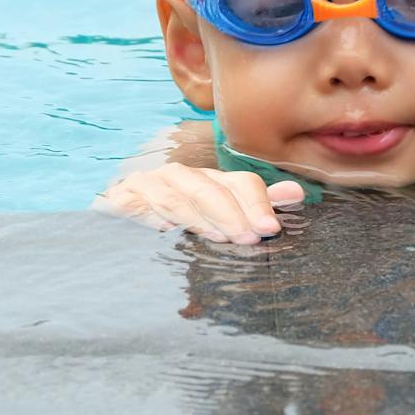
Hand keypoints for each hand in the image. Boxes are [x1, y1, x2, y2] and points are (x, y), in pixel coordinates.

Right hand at [94, 163, 303, 242]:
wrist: (118, 221)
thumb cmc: (176, 221)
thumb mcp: (219, 212)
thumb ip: (254, 203)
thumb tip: (296, 193)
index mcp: (207, 180)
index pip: (237, 183)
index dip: (255, 203)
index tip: (270, 229)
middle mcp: (179, 177)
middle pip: (210, 189)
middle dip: (231, 212)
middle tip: (249, 236)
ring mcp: (148, 187)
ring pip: (177, 198)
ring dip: (199, 217)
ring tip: (219, 236)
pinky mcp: (119, 201)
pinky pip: (137, 206)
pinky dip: (152, 215)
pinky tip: (165, 229)